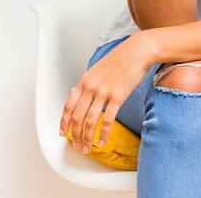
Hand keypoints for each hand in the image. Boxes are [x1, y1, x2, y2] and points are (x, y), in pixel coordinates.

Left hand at [59, 32, 152, 153]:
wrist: (138, 51)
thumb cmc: (121, 59)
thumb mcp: (98, 69)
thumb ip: (88, 83)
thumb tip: (79, 94)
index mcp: (85, 80)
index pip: (69, 105)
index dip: (64, 122)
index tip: (63, 133)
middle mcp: (91, 87)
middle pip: (77, 117)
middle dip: (75, 135)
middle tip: (77, 146)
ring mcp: (104, 92)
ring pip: (90, 121)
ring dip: (87, 138)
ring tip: (88, 148)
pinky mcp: (118, 96)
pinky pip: (108, 120)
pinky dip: (104, 133)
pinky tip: (103, 141)